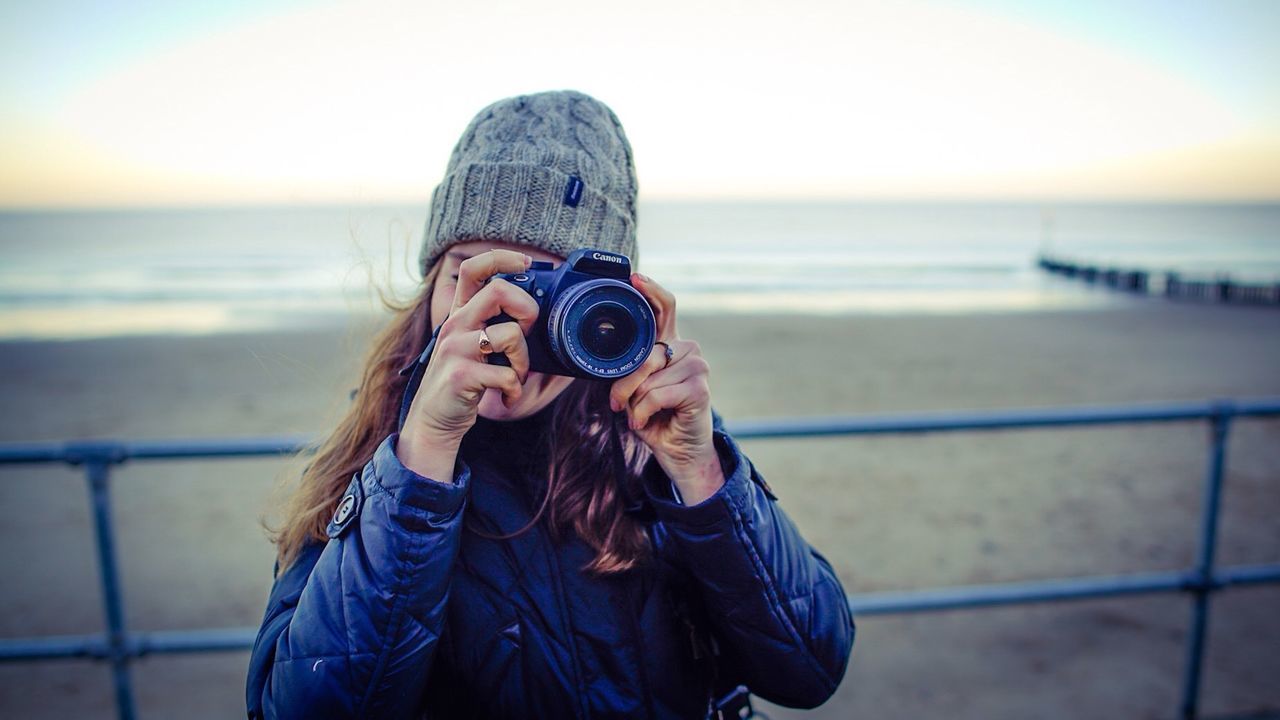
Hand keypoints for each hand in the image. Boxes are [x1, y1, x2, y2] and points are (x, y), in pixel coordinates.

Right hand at [398, 249, 538, 479]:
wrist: (433, 421)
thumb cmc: (463, 382)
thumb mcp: (474, 347)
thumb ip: (495, 327)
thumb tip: (536, 316)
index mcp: (460, 314)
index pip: (473, 269)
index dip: (501, 258)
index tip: (525, 263)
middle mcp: (455, 325)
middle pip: (498, 291)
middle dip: (527, 310)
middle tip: (526, 333)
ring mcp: (455, 349)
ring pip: (509, 335)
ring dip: (524, 361)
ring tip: (515, 376)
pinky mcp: (460, 375)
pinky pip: (507, 375)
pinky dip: (515, 390)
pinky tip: (506, 397)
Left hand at [609, 273, 724, 504]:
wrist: (679, 452)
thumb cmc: (655, 418)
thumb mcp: (635, 389)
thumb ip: (629, 367)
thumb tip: (612, 358)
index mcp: (671, 344)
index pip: (665, 307)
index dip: (651, 290)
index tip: (635, 277)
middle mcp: (688, 349)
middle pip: (645, 353)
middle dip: (624, 383)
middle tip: (617, 403)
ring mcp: (698, 366)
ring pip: (647, 377)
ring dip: (634, 402)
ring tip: (638, 415)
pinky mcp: (700, 388)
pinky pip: (656, 394)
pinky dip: (643, 412)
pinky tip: (646, 422)